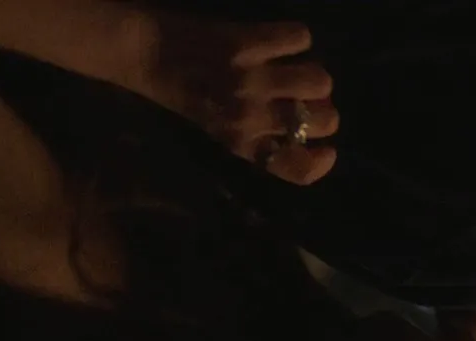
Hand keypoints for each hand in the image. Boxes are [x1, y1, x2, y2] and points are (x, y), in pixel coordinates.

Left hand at [126, 13, 340, 184]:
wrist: (148, 54)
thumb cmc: (186, 95)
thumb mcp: (221, 129)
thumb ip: (263, 134)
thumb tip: (312, 122)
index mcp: (242, 144)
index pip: (297, 168)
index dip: (322, 161)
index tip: (326, 149)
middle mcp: (248, 117)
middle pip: (323, 121)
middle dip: (322, 108)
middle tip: (304, 98)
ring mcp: (249, 79)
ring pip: (319, 80)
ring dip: (312, 72)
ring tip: (293, 67)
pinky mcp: (247, 42)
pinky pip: (300, 37)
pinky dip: (295, 36)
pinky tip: (276, 42)